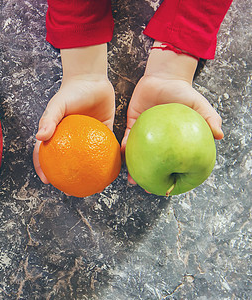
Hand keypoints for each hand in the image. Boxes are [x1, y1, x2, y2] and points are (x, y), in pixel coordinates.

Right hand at [33, 44, 114, 183]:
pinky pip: (106, 150)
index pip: (45, 155)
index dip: (43, 169)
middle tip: (71, 191)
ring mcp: (87, 138)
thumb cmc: (71, 91)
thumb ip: (48, 119)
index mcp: (57, 135)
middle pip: (67, 163)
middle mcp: (71, 139)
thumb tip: (39, 138)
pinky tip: (112, 172)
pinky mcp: (104, 134)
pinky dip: (109, 161)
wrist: (93, 79)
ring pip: (87, 161)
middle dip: (67, 179)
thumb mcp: (57, 105)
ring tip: (94, 187)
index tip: (48, 181)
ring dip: (90, 175)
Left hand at [121, 41, 223, 184]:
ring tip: (130, 178)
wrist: (163, 77)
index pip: (173, 163)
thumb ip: (209, 118)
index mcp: (174, 141)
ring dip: (132, 166)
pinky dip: (123, 146)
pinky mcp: (132, 124)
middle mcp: (158, 141)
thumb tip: (219, 135)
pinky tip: (122, 152)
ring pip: (137, 154)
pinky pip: (127, 138)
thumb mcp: (198, 105)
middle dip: (147, 177)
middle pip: (152, 163)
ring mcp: (144, 134)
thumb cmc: (182, 92)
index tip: (167, 189)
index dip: (171, 177)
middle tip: (143, 187)